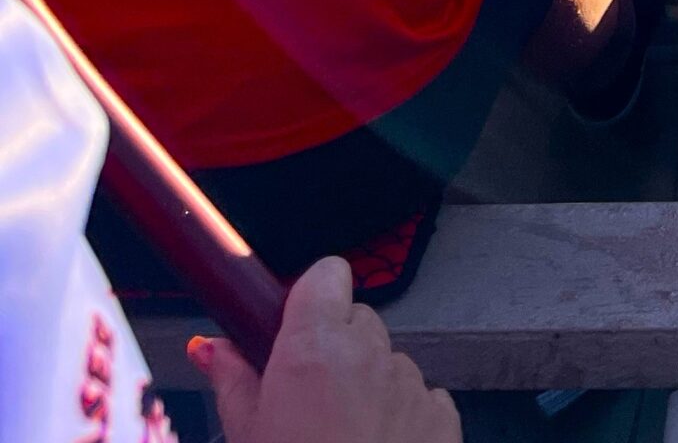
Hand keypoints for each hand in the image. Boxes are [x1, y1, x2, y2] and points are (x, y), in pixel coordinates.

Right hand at [191, 257, 458, 442]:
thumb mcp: (246, 437)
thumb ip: (234, 382)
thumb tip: (211, 347)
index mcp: (315, 349)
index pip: (326, 274)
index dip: (310, 297)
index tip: (293, 327)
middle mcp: (369, 354)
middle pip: (357, 320)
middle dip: (335, 347)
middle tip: (307, 399)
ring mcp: (411, 383)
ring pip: (388, 361)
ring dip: (368, 385)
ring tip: (340, 438)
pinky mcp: (442, 416)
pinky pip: (421, 395)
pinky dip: (402, 415)